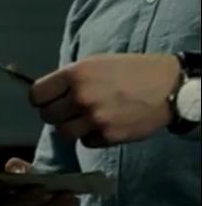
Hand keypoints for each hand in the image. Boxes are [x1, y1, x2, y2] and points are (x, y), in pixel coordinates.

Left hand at [30, 53, 180, 146]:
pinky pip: (86, 142)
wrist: (168, 87)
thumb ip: (69, 79)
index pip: (36, 94)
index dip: (40, 99)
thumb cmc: (131, 72)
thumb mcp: (96, 64)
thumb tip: (45, 94)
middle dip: (57, 114)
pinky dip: (92, 136)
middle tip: (71, 110)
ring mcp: (94, 118)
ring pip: (63, 132)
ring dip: (72, 127)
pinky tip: (106, 124)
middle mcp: (81, 96)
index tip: (47, 101)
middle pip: (47, 116)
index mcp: (76, 74)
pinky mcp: (107, 135)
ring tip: (88, 118)